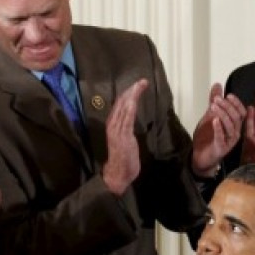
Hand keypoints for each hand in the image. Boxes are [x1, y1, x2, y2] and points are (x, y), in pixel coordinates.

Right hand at [103, 79, 147, 195]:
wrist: (117, 174)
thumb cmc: (123, 159)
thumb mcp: (126, 139)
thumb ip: (127, 128)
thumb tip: (131, 119)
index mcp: (113, 124)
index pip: (120, 105)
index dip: (128, 94)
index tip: (137, 85)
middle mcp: (112, 124)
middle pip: (121, 103)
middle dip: (131, 91)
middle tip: (142, 81)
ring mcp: (117, 130)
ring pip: (124, 108)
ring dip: (132, 96)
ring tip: (140, 85)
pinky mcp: (122, 137)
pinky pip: (126, 119)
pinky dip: (129, 108)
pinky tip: (134, 100)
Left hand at [191, 83, 246, 176]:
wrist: (200, 157)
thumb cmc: (208, 137)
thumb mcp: (210, 116)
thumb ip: (215, 102)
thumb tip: (217, 85)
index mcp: (235, 125)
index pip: (241, 112)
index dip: (236, 103)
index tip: (228, 95)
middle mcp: (235, 133)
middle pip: (236, 118)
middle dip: (227, 106)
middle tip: (217, 99)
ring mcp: (229, 141)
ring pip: (230, 126)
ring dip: (222, 114)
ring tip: (213, 106)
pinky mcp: (221, 149)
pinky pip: (222, 137)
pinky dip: (218, 128)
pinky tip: (214, 120)